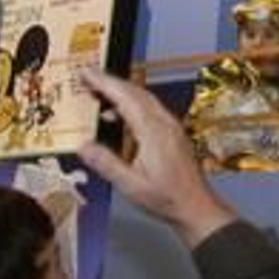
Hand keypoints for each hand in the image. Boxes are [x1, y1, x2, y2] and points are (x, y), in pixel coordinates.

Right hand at [77, 69, 235, 247]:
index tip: (85, 72)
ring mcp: (170, 126)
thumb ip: (106, 164)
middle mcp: (164, 122)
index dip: (103, 82)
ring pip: (143, 99)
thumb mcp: (130, 185)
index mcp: (153, 131)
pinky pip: (149, 109)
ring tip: (97, 95)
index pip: (125, 97)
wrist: (195, 206)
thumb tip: (83, 146)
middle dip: (109, 82)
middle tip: (86, 78)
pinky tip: (117, 118)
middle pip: (135, 92)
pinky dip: (130, 105)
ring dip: (120, 92)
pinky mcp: (172, 132)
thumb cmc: (167, 198)